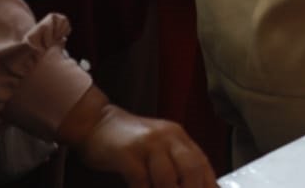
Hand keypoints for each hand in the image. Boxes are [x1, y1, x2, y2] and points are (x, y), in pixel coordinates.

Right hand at [59, 89, 215, 186]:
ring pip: (167, 178)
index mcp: (179, 137)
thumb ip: (175, 163)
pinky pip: (141, 180)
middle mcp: (168, 137)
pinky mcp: (128, 153)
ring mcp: (148, 144)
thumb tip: (193, 184)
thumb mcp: (158, 147)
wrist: (96, 122)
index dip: (208, 185)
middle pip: (190, 169)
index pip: (202, 164)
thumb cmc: (129, 141)